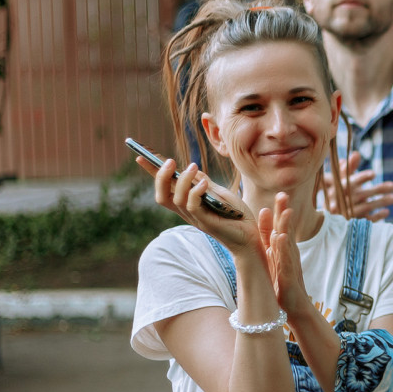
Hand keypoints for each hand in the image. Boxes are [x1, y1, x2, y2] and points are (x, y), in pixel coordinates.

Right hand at [140, 156, 255, 251]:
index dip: (152, 174)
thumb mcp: (220, 194)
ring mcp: (196, 218)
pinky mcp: (206, 223)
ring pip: (177, 199)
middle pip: (162, 196)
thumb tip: (192, 169)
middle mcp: (187, 212)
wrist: (252, 235)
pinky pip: (193, 207)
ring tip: (193, 166)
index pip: (165, 188)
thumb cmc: (236, 215)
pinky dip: (195, 193)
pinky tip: (204, 183)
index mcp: (188, 204)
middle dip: (160, 177)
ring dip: (183, 180)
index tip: (141, 156)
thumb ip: (205, 184)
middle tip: (168, 161)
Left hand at [257, 192, 310, 316]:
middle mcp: (289, 254)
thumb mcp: (277, 263)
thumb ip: (274, 248)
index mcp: (284, 250)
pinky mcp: (288, 275)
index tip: (279, 195)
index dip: (280, 212)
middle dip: (284, 212)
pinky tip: (280, 237)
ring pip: (288, 242)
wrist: (295, 308)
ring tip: (286, 210)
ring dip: (286, 226)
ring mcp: (290, 264)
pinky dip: (283, 248)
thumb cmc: (285, 285)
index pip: (281, 227)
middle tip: (284, 194)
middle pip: (286, 229)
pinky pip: (285, 260)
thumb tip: (271, 232)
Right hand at [322, 151, 392, 221]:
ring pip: (366, 207)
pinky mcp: (351, 225)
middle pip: (361, 194)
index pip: (349, 182)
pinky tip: (386, 211)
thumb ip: (347, 169)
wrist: (325, 222)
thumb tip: (356, 153)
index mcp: (336, 190)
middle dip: (378, 189)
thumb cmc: (335, 196)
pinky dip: (377, 216)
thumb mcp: (338, 182)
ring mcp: (346, 214)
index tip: (373, 174)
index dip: (361, 177)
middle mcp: (340, 202)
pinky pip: (366, 221)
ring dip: (381, 202)